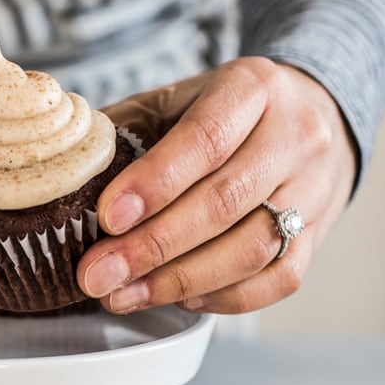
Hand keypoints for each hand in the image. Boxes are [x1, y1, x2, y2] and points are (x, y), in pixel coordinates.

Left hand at [77, 57, 357, 314]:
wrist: (313, 114)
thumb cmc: (226, 112)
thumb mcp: (178, 98)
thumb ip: (129, 131)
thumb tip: (64, 179)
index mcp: (253, 87)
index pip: (206, 139)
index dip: (156, 183)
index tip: (108, 217)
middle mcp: (295, 135)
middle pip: (225, 202)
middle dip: (152, 246)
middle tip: (98, 274)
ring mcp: (314, 189)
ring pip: (253, 248)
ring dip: (180, 281)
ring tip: (124, 295)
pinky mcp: (320, 234)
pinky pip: (278, 279)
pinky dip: (224, 297)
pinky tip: (178, 298)